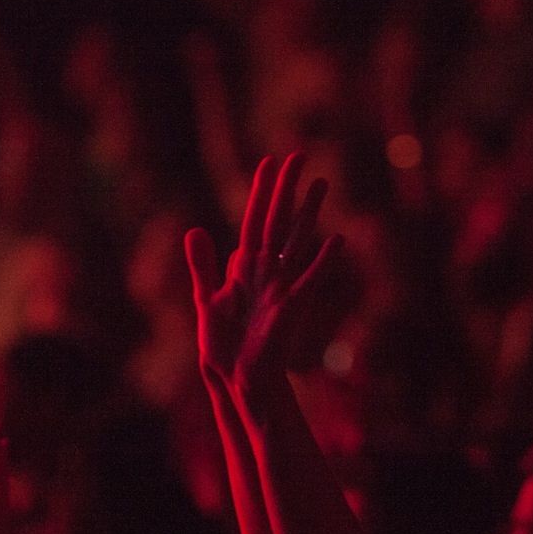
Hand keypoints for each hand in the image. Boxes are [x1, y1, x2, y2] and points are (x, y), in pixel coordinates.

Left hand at [184, 154, 344, 395]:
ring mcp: (282, 286)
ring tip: (321, 182)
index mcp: (246, 267)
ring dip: (308, 212)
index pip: (255, 220)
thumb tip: (194, 230)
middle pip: (279, 220)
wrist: (236, 378)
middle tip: (298, 155)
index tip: (269, 162)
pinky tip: (337, 240)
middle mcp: (267, 270)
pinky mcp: (292, 308)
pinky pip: (310, 279)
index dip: (262, 191)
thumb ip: (202, 265)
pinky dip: (323, 260)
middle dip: (287, 188)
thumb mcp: (206, 299)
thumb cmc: (224, 344)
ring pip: (297, 240)